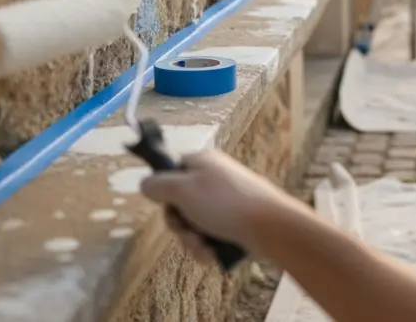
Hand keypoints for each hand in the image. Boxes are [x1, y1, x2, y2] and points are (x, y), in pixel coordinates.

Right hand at [139, 149, 291, 262]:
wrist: (270, 226)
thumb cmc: (224, 203)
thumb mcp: (182, 189)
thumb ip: (157, 185)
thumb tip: (146, 184)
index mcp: (202, 162)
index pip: (170, 172)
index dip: (165, 192)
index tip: (168, 206)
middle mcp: (214, 178)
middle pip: (180, 204)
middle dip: (180, 226)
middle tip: (189, 232)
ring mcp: (227, 201)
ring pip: (194, 224)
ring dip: (193, 241)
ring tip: (205, 247)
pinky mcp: (236, 221)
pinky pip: (211, 235)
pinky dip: (209, 246)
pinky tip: (214, 253)